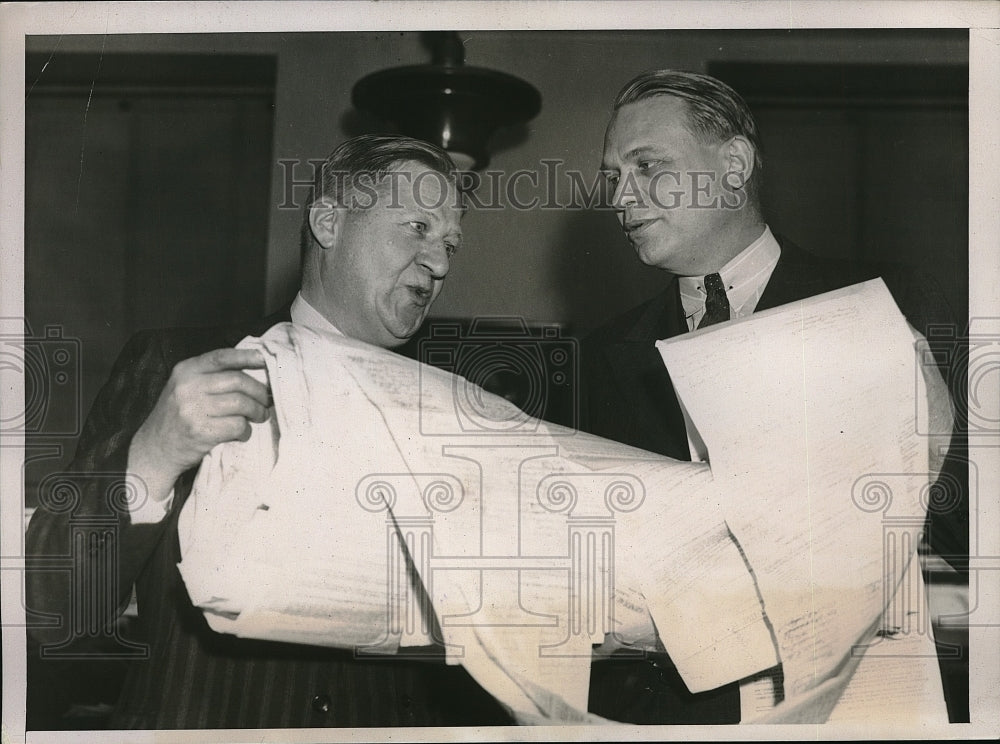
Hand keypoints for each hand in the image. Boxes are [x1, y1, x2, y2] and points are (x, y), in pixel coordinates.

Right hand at [129, 348, 270, 502]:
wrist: (155, 449)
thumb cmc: (177, 417)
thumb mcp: (185, 387)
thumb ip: (211, 377)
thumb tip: (254, 372)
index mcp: (186, 370)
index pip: (221, 357)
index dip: (246, 356)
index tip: (264, 360)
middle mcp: (188, 386)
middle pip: (238, 381)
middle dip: (259, 392)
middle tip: (266, 402)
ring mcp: (193, 409)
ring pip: (241, 403)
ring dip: (256, 412)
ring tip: (258, 417)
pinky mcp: (200, 431)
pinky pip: (237, 426)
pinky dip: (245, 431)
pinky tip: (241, 433)